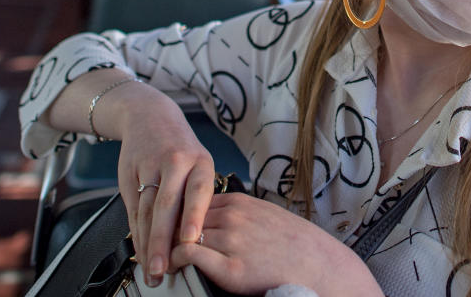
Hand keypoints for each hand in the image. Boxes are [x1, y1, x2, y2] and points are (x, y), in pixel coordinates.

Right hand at [115, 102, 215, 287]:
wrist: (149, 117)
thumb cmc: (179, 150)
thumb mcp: (197, 165)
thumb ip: (195, 199)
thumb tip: (196, 242)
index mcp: (200, 162)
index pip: (198, 191)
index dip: (194, 216)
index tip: (191, 241)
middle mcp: (176, 162)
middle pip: (167, 206)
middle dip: (164, 241)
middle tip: (163, 269)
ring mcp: (150, 168)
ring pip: (147, 212)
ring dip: (148, 244)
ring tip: (152, 269)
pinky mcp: (130, 174)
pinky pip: (134, 210)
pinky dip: (137, 233)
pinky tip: (140, 251)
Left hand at [169, 193, 382, 296]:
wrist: (320, 269)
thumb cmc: (297, 247)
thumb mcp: (267, 217)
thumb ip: (241, 214)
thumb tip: (217, 219)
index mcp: (241, 202)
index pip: (193, 201)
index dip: (177, 215)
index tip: (165, 224)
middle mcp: (234, 217)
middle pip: (182, 216)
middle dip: (166, 228)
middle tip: (150, 240)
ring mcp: (232, 241)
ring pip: (182, 234)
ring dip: (166, 245)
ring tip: (154, 256)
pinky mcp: (231, 268)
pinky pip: (190, 255)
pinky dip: (175, 259)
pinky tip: (172, 267)